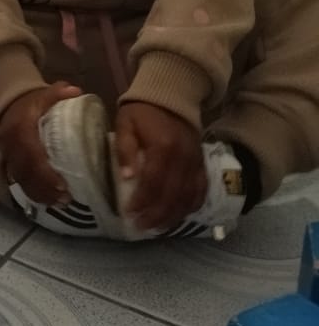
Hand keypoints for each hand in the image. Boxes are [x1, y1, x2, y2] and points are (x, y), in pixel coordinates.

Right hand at [0, 81, 81, 205]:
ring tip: (60, 203)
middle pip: (26, 172)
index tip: (63, 185)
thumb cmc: (33, 102)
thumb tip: (76, 92)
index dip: (45, 172)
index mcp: (20, 129)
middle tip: (66, 199)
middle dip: (45, 188)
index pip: (31, 155)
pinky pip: (19, 180)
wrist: (10, 103)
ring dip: (40, 193)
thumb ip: (58, 92)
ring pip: (22, 179)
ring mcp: (8, 155)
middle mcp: (11, 145)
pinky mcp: (9, 162)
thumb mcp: (45, 94)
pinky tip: (47, 201)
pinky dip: (33, 192)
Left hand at [113, 101, 205, 231]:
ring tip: (156, 228)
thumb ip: (125, 149)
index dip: (142, 201)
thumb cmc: (142, 112)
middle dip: (156, 215)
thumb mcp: (125, 124)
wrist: (172, 97)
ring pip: (188, 197)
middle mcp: (183, 158)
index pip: (153, 182)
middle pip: (172, 195)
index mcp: (163, 147)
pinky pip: (200, 191)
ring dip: (172, 216)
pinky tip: (178, 216)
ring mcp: (195, 163)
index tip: (129, 214)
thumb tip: (127, 177)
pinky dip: (191, 206)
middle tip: (140, 227)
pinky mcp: (201, 165)